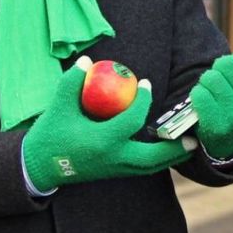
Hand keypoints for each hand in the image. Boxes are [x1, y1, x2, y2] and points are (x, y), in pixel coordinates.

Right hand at [23, 58, 194, 191]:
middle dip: (174, 148)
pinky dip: (157, 160)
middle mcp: (112, 159)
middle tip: (194, 137)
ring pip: (150, 167)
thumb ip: (72, 81)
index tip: (145, 84)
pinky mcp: (113, 173)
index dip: (142, 101)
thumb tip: (87, 60)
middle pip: (153, 158)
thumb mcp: (58, 106)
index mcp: (102, 142)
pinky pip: (141, 168)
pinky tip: (168, 150)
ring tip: (190, 146)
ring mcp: (114, 169)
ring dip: (170, 157)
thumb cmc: (50, 134)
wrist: (39, 166)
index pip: (132, 121)